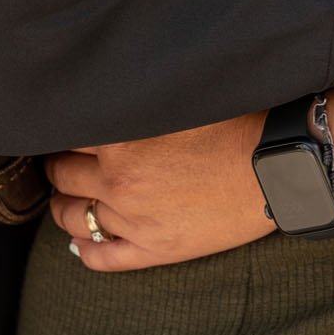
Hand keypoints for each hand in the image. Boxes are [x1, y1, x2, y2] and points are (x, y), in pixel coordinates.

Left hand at [44, 111, 275, 271]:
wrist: (276, 166)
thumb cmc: (237, 123)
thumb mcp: (178, 96)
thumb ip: (137, 92)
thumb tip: (106, 77)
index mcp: (121, 138)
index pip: (66, 134)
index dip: (61, 130)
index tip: (62, 128)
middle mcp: (119, 180)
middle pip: (62, 174)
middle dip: (57, 166)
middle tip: (59, 160)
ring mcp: (133, 219)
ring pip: (73, 217)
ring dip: (63, 206)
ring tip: (65, 198)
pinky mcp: (154, 249)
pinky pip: (101, 257)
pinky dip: (83, 250)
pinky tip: (79, 243)